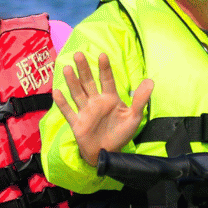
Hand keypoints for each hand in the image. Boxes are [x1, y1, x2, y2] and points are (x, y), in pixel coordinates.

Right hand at [51, 52, 153, 166]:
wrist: (108, 153)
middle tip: (79, 54)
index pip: (106, 80)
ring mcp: (85, 112)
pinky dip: (62, 104)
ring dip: (72, 82)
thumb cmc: (121, 134)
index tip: (102, 55)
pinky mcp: (77, 123)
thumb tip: (150, 81)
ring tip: (67, 69)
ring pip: (77, 94)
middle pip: (88, 82)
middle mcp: (96, 102)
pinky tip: (57, 92)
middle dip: (84, 69)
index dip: (104, 68)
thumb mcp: (134, 117)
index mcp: (110, 99)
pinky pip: (68, 112)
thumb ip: (140, 100)